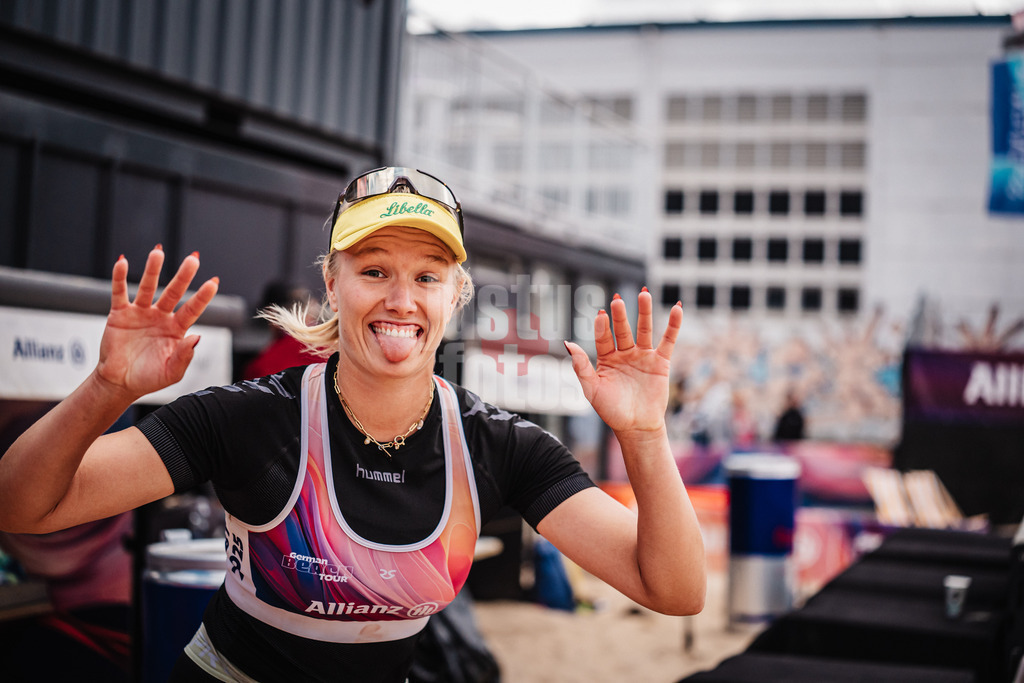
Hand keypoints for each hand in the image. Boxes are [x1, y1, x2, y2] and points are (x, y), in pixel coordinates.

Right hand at [95, 246, 218, 398]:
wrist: (119, 383)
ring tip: (158, 252)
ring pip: (148, 287)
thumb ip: (184, 356)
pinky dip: (119, 278)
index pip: (192, 309)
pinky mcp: (120, 313)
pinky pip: (120, 292)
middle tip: (193, 259)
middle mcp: (161, 317)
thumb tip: (197, 337)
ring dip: (153, 270)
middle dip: (183, 276)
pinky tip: (122, 263)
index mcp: (177, 330)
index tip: (214, 281)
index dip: (203, 296)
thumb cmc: (149, 378)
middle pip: (174, 292)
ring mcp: (141, 313)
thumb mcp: (171, 372)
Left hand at [565, 289, 682, 435]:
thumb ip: (581, 366)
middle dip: (621, 315)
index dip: (602, 327)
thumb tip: (568, 343)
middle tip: (617, 300)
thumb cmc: (611, 410)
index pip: (603, 338)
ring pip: (644, 329)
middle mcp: (625, 353)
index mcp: (606, 358)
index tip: (601, 315)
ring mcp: (643, 356)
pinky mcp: (661, 362)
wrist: (636, 427)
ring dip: (645, 312)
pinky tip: (677, 308)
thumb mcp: (592, 389)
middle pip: (623, 329)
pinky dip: (673, 325)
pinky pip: (668, 340)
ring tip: (644, 293)